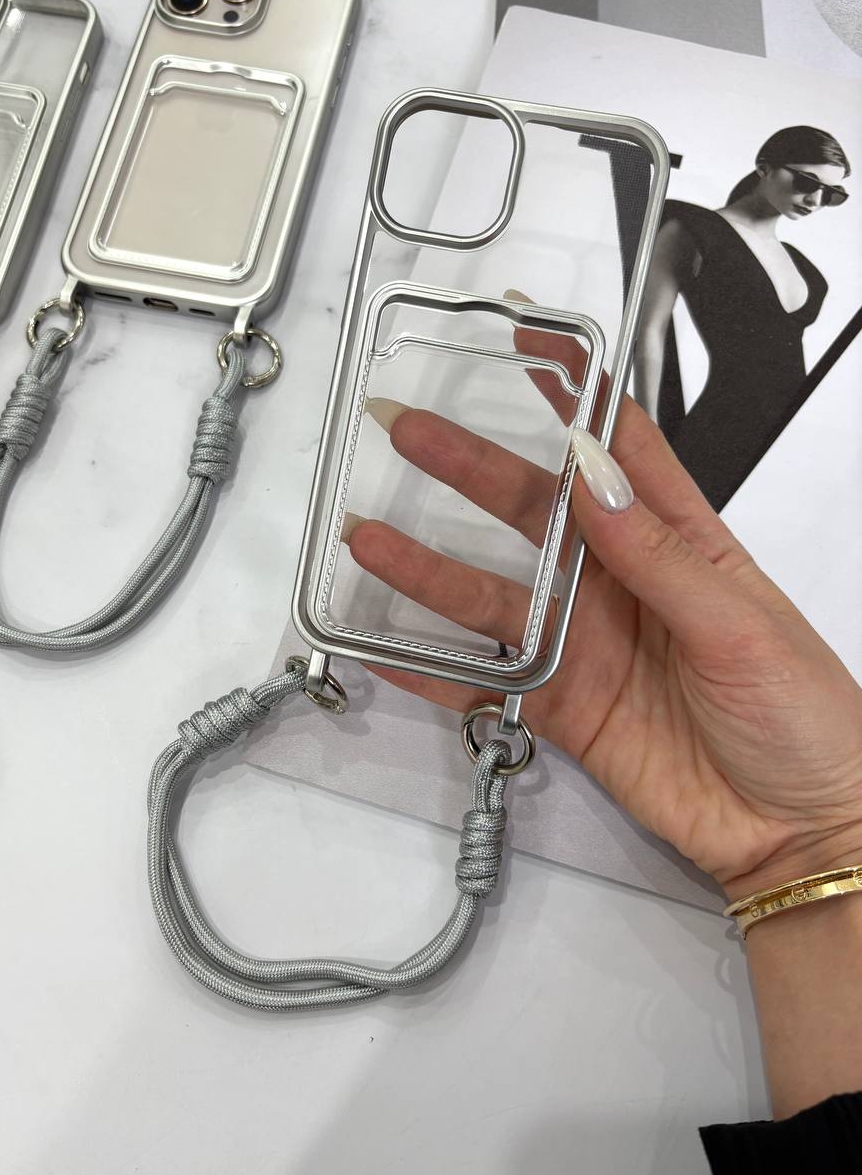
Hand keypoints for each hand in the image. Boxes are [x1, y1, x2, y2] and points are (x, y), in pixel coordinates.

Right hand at [344, 330, 861, 900]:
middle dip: (470, 468)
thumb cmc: (804, 719)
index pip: (617, 448)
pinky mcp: (564, 709)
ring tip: (371, 541)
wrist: (799, 830)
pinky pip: (484, 683)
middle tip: (410, 431)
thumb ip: (657, 557)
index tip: (527, 344)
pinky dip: (432, 670)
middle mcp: (622, 585)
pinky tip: (386, 648)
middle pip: (532, 512)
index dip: (572, 394)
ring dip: (429, 570)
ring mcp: (587, 647)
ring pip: (492, 598)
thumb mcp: (739, 624)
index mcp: (682, 544)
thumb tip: (594, 480)